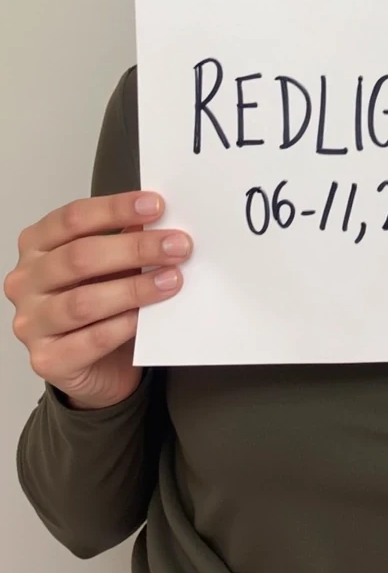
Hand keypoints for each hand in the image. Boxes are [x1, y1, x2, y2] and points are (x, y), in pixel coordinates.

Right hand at [5, 193, 192, 409]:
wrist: (99, 366)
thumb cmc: (101, 306)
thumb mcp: (112, 265)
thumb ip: (126, 239)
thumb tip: (160, 219)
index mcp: (37, 246)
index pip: (72, 218)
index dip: (115, 209)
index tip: (156, 206)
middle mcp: (26, 281)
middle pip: (79, 256)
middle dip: (135, 249)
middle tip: (177, 246)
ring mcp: (32, 322)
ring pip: (84, 301)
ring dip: (135, 289)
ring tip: (172, 280)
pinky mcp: (47, 359)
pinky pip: (91, 340)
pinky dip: (124, 326)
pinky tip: (147, 317)